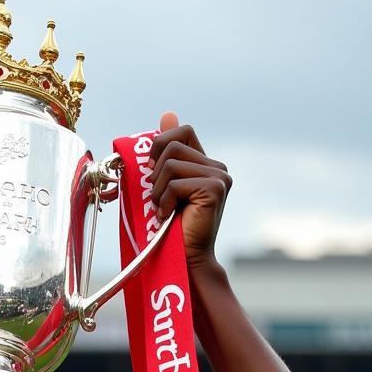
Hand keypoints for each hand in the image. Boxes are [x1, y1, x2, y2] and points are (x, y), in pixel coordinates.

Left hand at [151, 113, 231, 266]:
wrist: (183, 258)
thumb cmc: (170, 226)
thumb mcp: (164, 184)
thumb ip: (167, 153)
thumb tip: (167, 113)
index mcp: (206, 164)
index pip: (182, 131)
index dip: (161, 143)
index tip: (152, 168)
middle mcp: (217, 168)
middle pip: (172, 145)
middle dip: (155, 172)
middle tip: (158, 198)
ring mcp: (219, 177)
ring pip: (170, 163)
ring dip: (157, 189)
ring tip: (163, 209)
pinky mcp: (215, 189)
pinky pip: (175, 182)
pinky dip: (164, 200)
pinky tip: (169, 216)